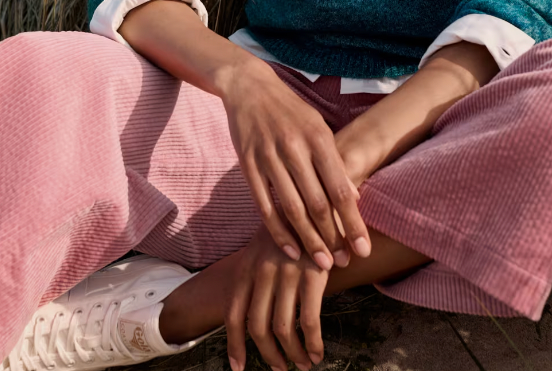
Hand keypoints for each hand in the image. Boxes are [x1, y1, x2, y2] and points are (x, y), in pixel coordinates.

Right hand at [219, 59, 370, 270]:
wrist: (250, 87)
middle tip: (344, 264)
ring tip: (322, 264)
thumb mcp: (318, 127)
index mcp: (318, 138)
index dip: (353, 223)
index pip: (341, 190)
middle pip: (318, 204)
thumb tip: (353, 199)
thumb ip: (333, 162)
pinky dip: (278, 231)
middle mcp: (295, 148)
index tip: (364, 248)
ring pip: (292, 209)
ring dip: (309, 241)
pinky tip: (290, 249)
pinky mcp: (247, 164)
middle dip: (334, 239)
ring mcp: (269, 157)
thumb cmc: (291, 110)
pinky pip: (264, 206)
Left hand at [226, 223, 328, 370]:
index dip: (235, 346)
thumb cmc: (292, 227)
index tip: (239, 368)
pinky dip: (312, 343)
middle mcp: (262, 270)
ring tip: (302, 363)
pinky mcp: (313, 273)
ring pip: (282, 329)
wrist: (317, 197)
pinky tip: (317, 352)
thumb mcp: (264, 247)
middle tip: (279, 367)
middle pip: (257, 326)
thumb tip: (253, 316)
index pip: (234, 314)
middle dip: (268, 354)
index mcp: (247, 265)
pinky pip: (309, 321)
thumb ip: (256, 275)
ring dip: (292, 354)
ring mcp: (287, 272)